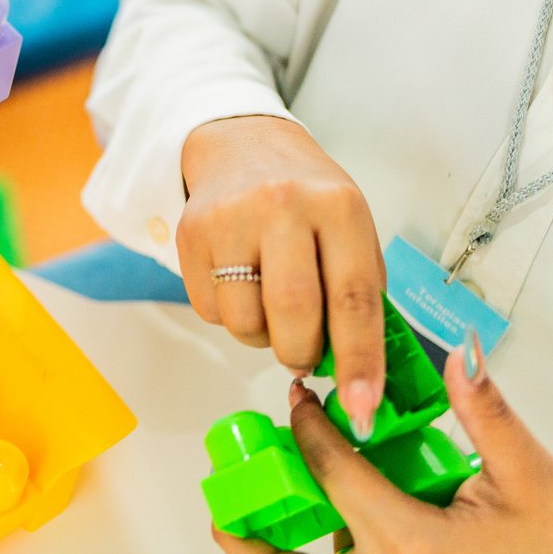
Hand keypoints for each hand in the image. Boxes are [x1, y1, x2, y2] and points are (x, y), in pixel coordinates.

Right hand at [178, 115, 386, 437]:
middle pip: (293, 313)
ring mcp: (230, 220)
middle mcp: (282, 207)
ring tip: (270, 307)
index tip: (363, 409)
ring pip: (245, 320)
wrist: (241, 144)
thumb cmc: (308, 197)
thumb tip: (359, 373)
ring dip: (262, 336)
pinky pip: (209, 310)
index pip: (353, 298)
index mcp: (338, 206)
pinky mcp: (190, 234)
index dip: (360, 361)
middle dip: (302, 353)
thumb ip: (357, 290)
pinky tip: (240, 285)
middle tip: (305, 356)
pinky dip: (230, 316)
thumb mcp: (350, 226)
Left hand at [215, 345, 552, 553]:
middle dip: (240, 535)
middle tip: (223, 496)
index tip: (295, 397)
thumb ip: (486, 412)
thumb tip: (458, 354)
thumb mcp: (529, 474)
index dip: (306, 426)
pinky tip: (378, 521)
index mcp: (411, 546)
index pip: (331, 474)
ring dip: (314, 531)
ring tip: (324, 486)